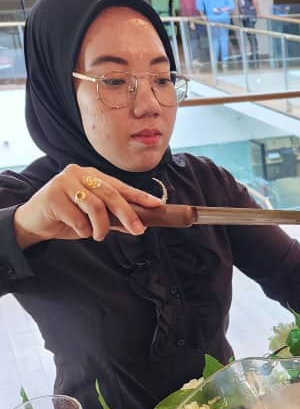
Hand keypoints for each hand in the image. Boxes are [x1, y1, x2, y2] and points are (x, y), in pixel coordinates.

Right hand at [13, 164, 165, 249]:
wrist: (34, 223)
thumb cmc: (66, 218)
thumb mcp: (94, 219)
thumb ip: (114, 219)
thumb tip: (140, 224)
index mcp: (91, 175)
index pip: (120, 186)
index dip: (139, 196)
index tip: (157, 205)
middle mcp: (78, 173)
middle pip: (111, 194)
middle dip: (127, 214)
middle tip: (138, 230)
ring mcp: (64, 182)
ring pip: (96, 206)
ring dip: (101, 227)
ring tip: (98, 235)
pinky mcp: (52, 196)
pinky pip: (77, 217)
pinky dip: (83, 230)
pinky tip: (79, 231)